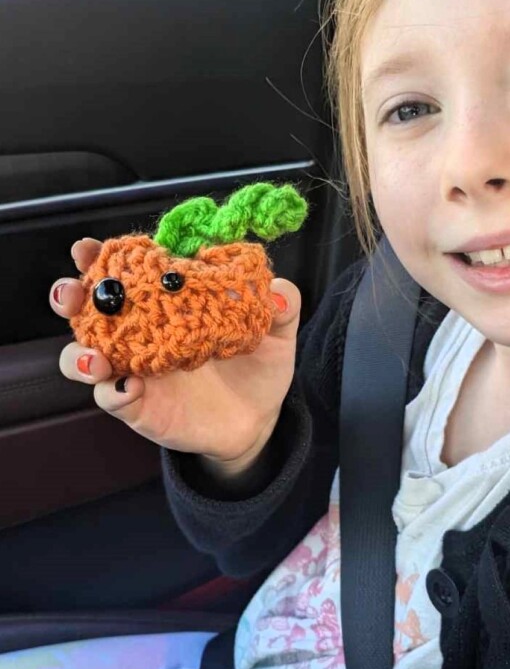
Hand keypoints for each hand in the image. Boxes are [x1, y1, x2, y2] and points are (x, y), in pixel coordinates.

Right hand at [49, 238, 302, 461]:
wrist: (259, 420)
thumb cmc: (258, 366)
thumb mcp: (276, 333)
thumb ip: (281, 305)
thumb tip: (278, 291)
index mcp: (163, 301)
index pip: (124, 271)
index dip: (99, 257)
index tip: (88, 249)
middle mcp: (137, 331)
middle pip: (86, 309)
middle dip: (69, 296)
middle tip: (73, 292)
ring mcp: (132, 370)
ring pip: (83, 358)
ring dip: (79, 355)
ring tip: (95, 358)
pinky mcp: (137, 406)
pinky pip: (112, 399)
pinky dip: (114, 393)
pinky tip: (129, 387)